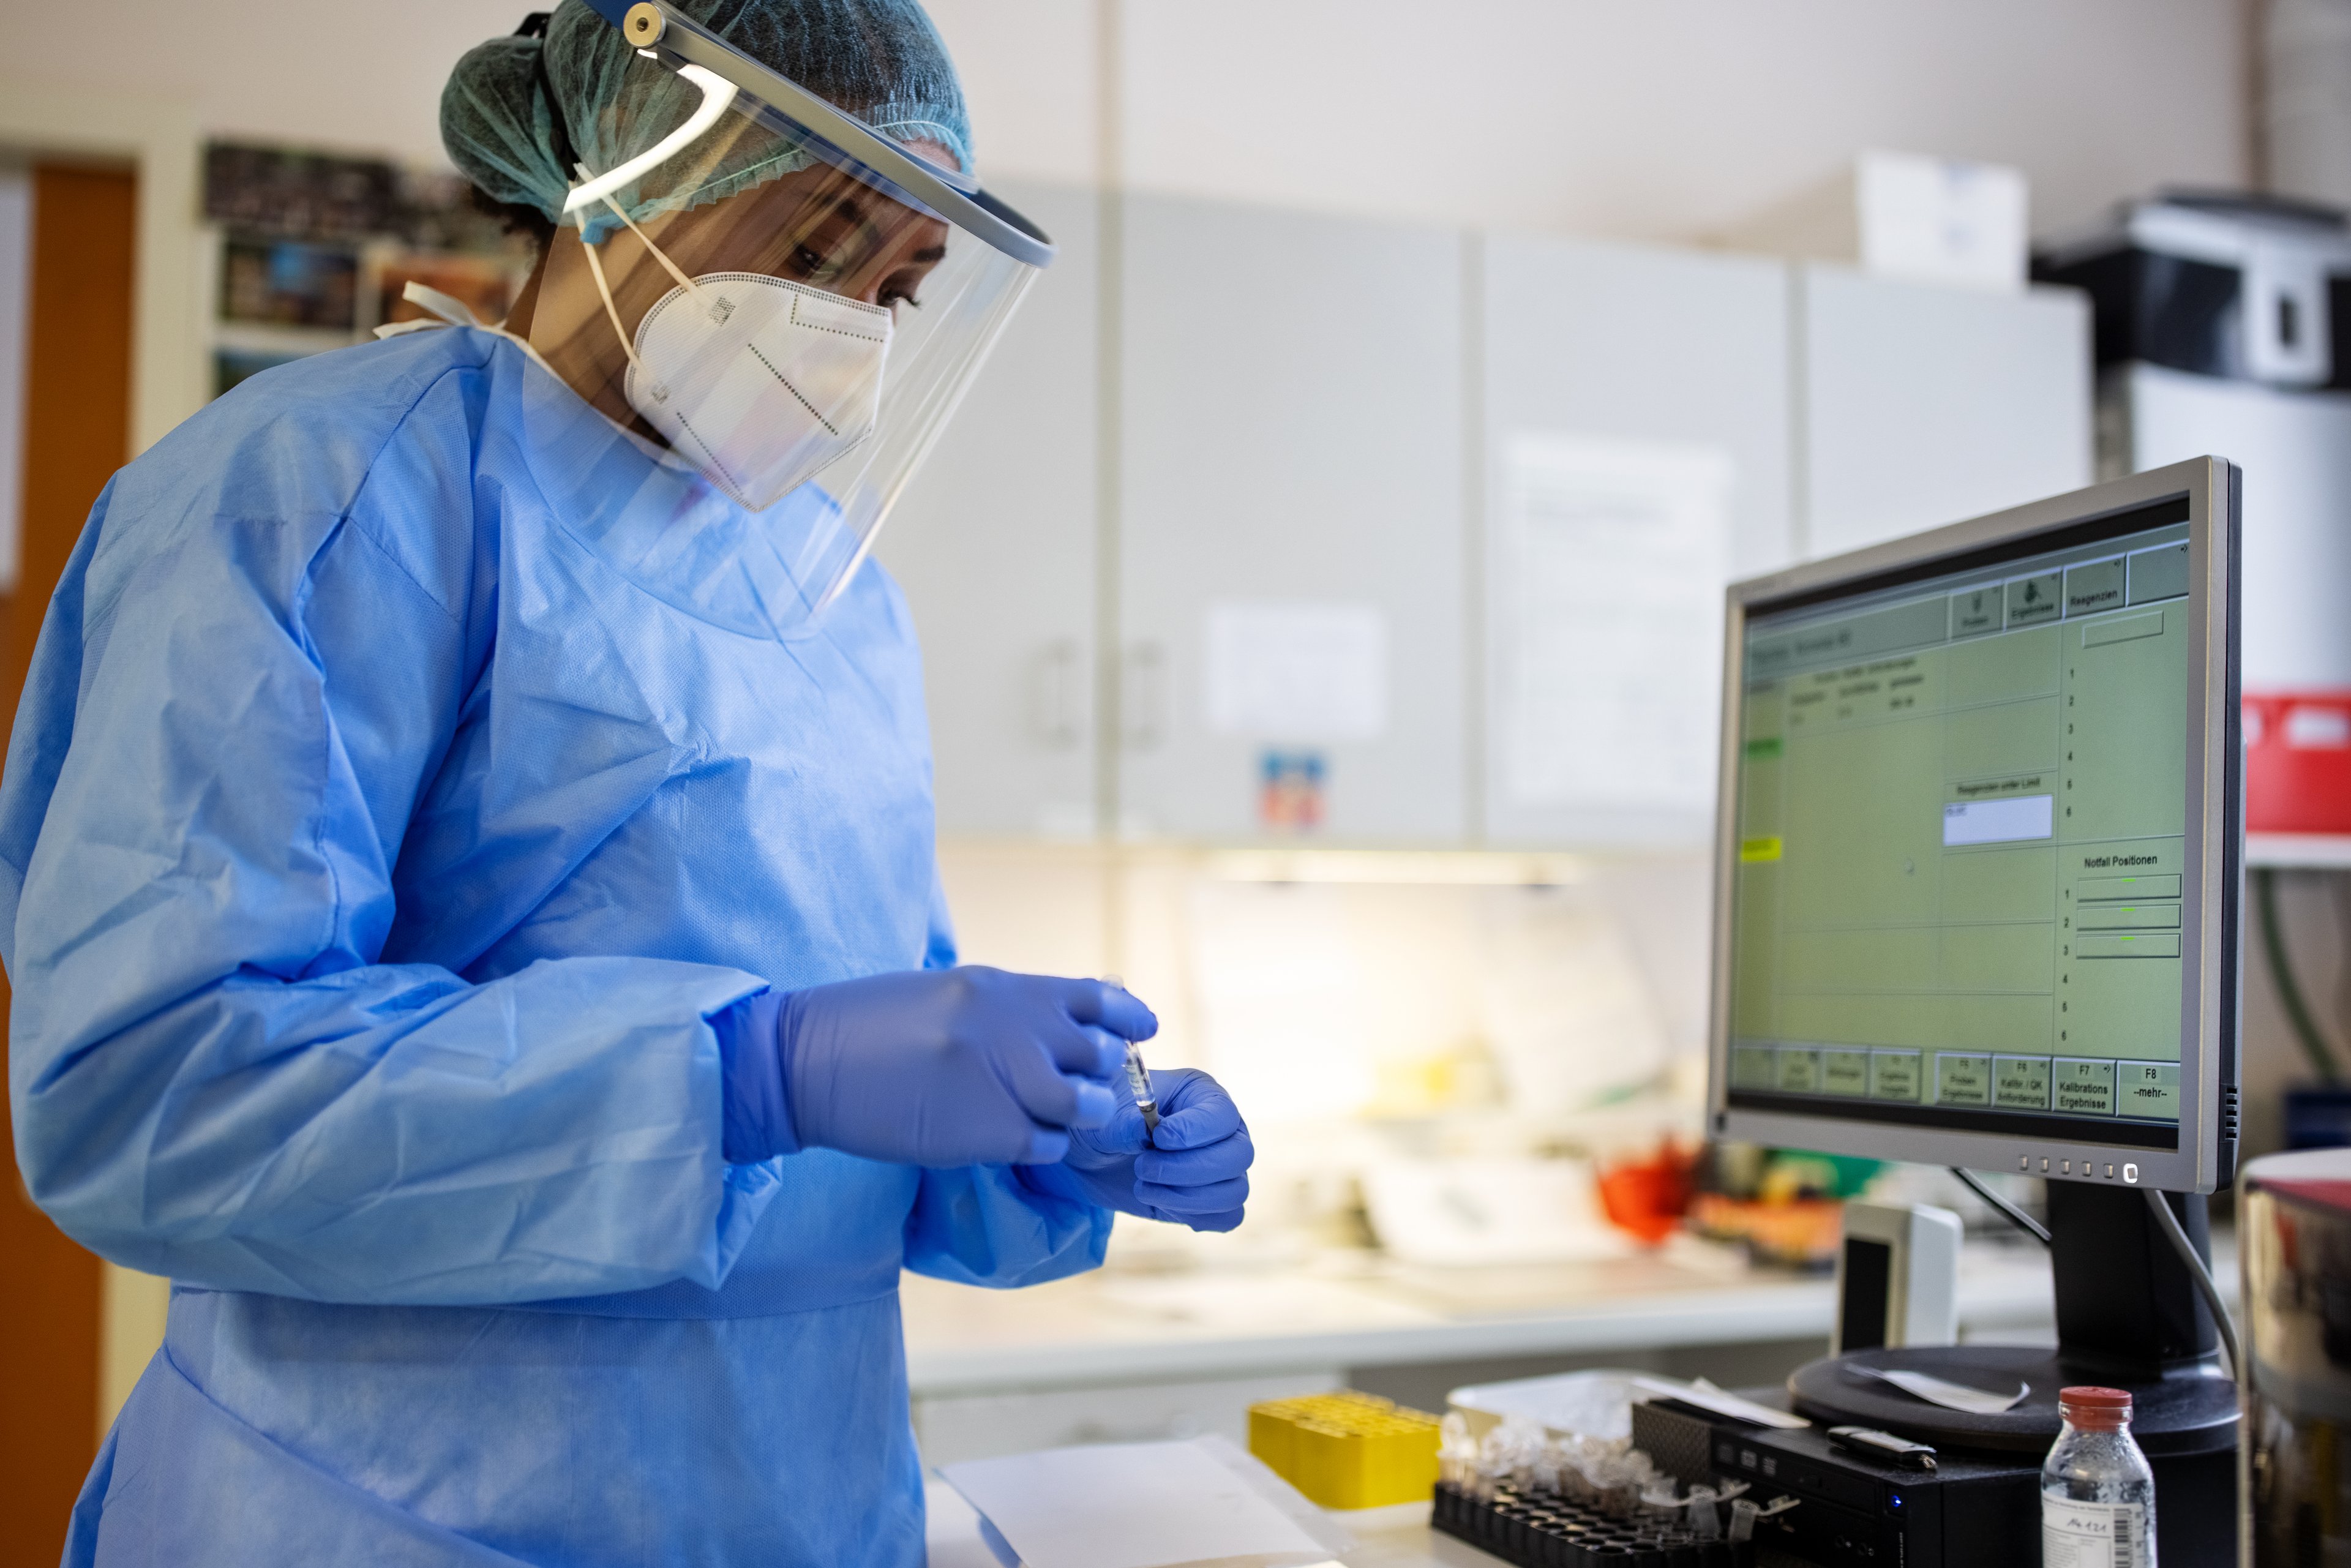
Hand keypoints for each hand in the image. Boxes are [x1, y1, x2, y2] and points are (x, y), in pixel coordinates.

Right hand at [777, 967, 1149, 1166]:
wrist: (805, 1061)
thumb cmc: (865, 1025)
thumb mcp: (946, 993)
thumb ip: (1003, 1007)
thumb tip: (1054, 1026)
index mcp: (1002, 987)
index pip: (1093, 998)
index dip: (1126, 1019)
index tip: (1140, 1032)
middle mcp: (1013, 1026)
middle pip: (1098, 1052)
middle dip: (1102, 1073)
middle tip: (1088, 1087)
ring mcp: (1003, 1077)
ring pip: (1084, 1103)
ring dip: (1081, 1114)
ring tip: (1061, 1118)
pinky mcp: (985, 1129)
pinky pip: (1047, 1145)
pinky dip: (1045, 1147)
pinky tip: (1021, 1143)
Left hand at [1026, 1067, 1252, 1231]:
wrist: (1089, 1156)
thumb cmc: (1102, 1122)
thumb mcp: (1104, 1116)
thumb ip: (1125, 1122)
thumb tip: (1147, 1133)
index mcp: (1202, 1095)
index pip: (1222, 1115)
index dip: (1193, 1132)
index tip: (1157, 1139)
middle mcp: (1221, 1130)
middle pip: (1238, 1156)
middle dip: (1188, 1169)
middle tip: (1142, 1168)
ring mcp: (1220, 1166)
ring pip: (1234, 1191)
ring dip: (1187, 1197)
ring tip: (1144, 1186)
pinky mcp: (1211, 1200)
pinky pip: (1228, 1216)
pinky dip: (1197, 1215)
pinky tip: (1163, 1203)